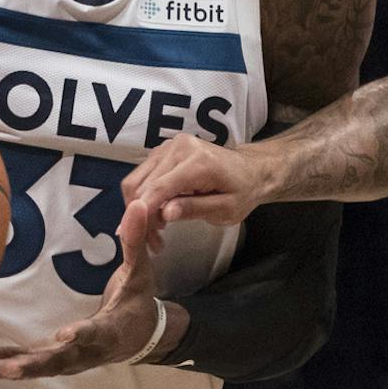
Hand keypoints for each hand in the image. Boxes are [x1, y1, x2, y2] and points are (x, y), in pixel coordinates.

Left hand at [0, 203, 181, 378]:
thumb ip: (135, 241)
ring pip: (27, 367)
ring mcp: (63, 360)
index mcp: (109, 331)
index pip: (96, 333)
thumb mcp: (140, 273)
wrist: (140, 339)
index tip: (65, 334)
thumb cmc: (138, 302)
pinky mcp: (48, 360)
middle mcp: (83, 353)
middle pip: (54, 362)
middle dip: (27, 365)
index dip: (81, 334)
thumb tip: (138, 205)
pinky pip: (16, 363)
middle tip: (5, 369)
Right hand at [123, 135, 269, 228]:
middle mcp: (179, 148)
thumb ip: (196, 209)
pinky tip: (159, 213)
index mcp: (197, 162)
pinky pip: (143, 175)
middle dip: (141, 217)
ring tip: (157, 230)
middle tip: (153, 242)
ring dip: (140, 208)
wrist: (250, 170)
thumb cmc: (242, 191)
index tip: (136, 237)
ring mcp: (169, 146)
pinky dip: (144, 196)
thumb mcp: (226, 209)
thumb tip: (166, 213)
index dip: (143, 215)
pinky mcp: (163, 150)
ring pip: (136, 180)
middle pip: (142, 185)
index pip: (158, 188)